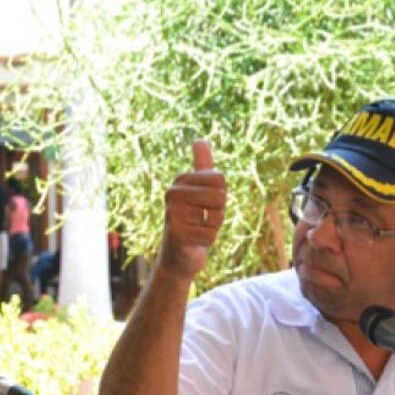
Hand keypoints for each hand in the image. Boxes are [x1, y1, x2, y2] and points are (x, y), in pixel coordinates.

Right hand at [158, 139, 225, 281]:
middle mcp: (173, 194)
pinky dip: (208, 241)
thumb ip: (202, 166)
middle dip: (218, 212)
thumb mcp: (198, 191)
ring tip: (198, 229)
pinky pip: (211, 235)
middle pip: (221, 195)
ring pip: (217, 215)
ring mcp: (173, 214)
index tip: (204, 204)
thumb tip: (199, 139)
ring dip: (213, 227)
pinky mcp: (177, 234)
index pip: (220, 179)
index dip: (220, 195)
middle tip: (202, 219)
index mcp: (180, 180)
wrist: (179, 255)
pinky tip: (194, 242)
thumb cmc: (192, 220)